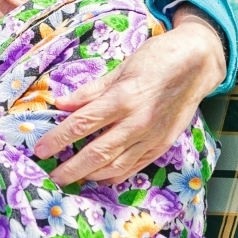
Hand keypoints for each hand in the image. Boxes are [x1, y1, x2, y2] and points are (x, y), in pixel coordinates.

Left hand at [34, 4, 226, 185]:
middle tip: (50, 176)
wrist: (198, 65)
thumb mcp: (120, 69)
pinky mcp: (162, 146)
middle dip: (70, 168)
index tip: (40, 150)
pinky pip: (134, 167)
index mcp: (122, 99)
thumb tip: (61, 104)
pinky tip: (99, 177)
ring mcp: (151, 138)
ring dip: (89, 175)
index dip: (58, 139)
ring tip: (70, 178)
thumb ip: (90, 91)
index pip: (82, 124)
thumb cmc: (156, 59)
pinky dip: (114, 175)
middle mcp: (137, 123)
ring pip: (115, 166)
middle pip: (96, 153)